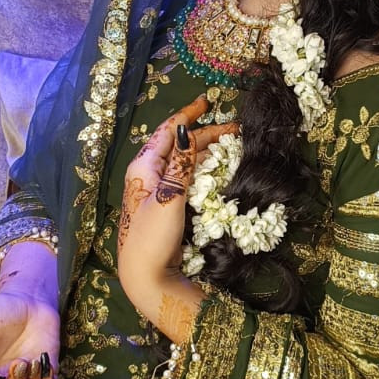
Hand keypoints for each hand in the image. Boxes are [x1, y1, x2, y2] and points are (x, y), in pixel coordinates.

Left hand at [117, 94, 237, 297]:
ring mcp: (157, 190)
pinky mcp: (166, 205)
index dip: (187, 115)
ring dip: (206, 151)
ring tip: (230, 145)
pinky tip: (218, 169)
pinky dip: (203, 169)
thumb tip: (185, 131)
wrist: (146, 277)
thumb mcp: (168, 198)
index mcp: (143, 167)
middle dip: (205, 134)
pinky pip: (186, 178)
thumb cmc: (152, 238)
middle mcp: (149, 174)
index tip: (206, 102)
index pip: (166, 131)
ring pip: (184, 161)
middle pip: (178, 145)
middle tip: (234, 130)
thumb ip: (179, 165)